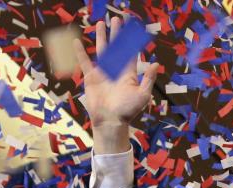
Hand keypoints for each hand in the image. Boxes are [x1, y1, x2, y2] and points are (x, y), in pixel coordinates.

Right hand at [74, 18, 158, 151]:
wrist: (110, 121)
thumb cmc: (128, 110)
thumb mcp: (142, 95)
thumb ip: (148, 79)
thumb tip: (156, 63)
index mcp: (129, 74)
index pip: (131, 53)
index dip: (131, 41)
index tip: (132, 28)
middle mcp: (116, 71)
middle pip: (116, 47)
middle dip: (116, 34)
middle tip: (116, 20)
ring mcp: (103, 73)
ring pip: (102, 50)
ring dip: (102, 37)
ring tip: (101, 24)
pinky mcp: (91, 78)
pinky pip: (85, 62)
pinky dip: (80, 52)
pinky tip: (77, 41)